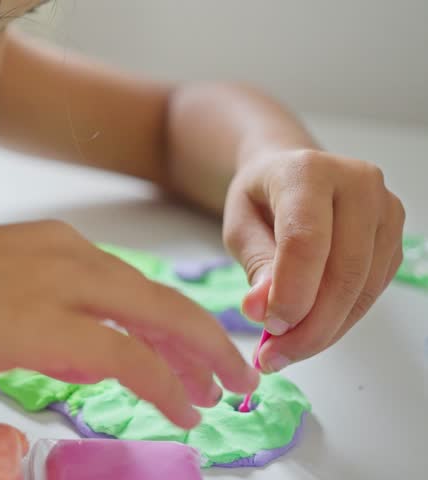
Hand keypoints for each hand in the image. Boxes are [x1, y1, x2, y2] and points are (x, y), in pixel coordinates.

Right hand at [0, 221, 258, 428]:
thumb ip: (37, 312)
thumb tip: (75, 348)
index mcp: (49, 243)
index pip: (131, 283)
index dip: (172, 321)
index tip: (194, 349)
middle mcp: (64, 254)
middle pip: (159, 298)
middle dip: (205, 340)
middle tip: (234, 373)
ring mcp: (56, 285)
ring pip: (156, 322)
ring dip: (197, 362)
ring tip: (221, 395)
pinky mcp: (44, 324)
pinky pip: (126, 358)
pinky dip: (163, 386)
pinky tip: (182, 409)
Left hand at [224, 149, 404, 371]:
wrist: (291, 173)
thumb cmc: (261, 199)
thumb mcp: (240, 226)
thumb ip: (255, 265)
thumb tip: (261, 310)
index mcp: (309, 171)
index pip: (307, 240)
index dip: (291, 292)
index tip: (269, 328)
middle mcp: (358, 183)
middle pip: (344, 270)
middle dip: (310, 325)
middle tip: (274, 356)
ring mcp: (385, 210)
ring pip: (363, 288)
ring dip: (325, 331)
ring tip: (285, 351)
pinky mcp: (395, 239)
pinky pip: (371, 293)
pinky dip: (339, 321)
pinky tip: (309, 333)